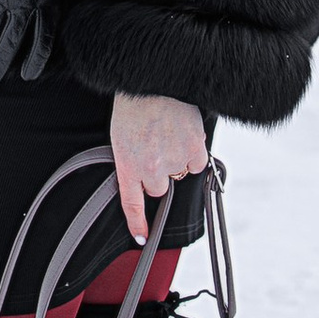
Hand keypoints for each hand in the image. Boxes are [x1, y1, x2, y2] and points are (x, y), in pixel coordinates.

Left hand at [111, 91, 208, 247]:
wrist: (150, 79)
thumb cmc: (134, 104)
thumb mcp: (121, 136)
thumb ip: (134, 160)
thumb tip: (148, 180)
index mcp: (127, 164)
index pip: (132, 204)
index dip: (137, 224)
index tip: (142, 238)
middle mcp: (150, 168)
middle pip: (158, 188)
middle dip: (158, 173)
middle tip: (156, 147)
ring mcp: (173, 161)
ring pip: (179, 173)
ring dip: (176, 158)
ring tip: (168, 133)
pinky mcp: (193, 149)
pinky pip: (197, 163)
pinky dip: (194, 151)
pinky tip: (185, 133)